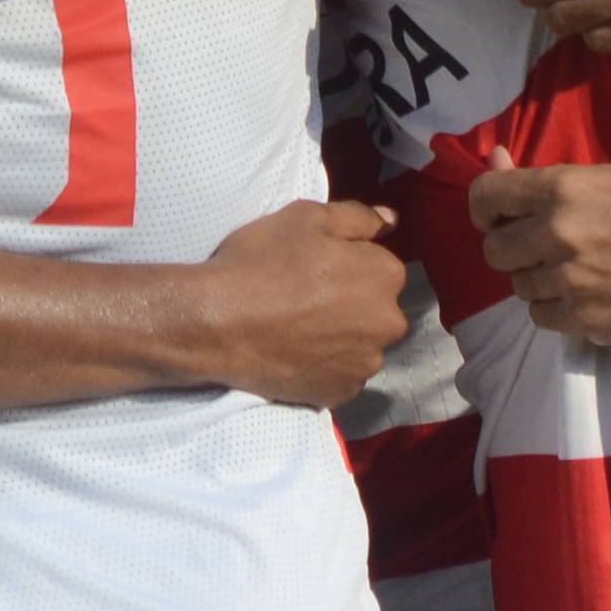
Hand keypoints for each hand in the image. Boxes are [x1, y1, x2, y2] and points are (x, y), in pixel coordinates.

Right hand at [189, 199, 406, 407]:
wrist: (218, 323)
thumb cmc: (262, 262)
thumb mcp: (307, 216)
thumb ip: (358, 217)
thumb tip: (392, 220)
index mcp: (385, 276)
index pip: (380, 264)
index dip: (348, 262)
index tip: (315, 266)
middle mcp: (388, 324)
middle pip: (376, 307)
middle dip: (353, 302)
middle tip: (306, 297)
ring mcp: (365, 364)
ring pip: (361, 343)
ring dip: (341, 336)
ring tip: (298, 328)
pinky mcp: (342, 394)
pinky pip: (341, 374)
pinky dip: (326, 365)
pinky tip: (296, 353)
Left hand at [467, 151, 610, 344]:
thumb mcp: (600, 177)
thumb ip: (539, 177)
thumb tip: (492, 158)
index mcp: (562, 188)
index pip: (485, 196)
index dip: (485, 208)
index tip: (499, 217)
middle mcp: (560, 233)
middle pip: (494, 250)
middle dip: (512, 248)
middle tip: (541, 246)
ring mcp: (572, 280)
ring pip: (518, 285)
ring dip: (537, 279)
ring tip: (573, 269)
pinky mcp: (585, 320)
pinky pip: (540, 316)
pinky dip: (555, 307)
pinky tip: (583, 294)